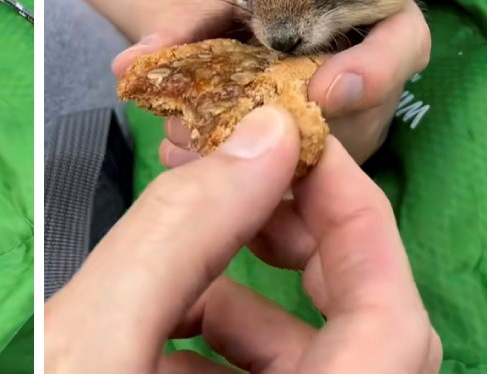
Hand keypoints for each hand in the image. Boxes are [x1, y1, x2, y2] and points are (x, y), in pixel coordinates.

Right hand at [45, 107, 439, 372]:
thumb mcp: (92, 339)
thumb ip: (179, 236)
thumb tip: (265, 135)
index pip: (394, 317)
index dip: (354, 214)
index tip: (290, 144)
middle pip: (367, 333)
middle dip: (301, 248)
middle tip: (238, 184)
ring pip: (311, 362)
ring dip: (243, 299)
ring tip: (171, 256)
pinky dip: (217, 346)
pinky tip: (153, 323)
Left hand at [112, 1, 430, 164]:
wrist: (236, 22)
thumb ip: (178, 27)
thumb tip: (127, 66)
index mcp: (369, 14)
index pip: (406, 43)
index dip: (375, 69)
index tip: (323, 89)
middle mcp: (370, 79)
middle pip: (362, 118)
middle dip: (291, 131)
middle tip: (219, 127)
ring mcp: (348, 128)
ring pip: (324, 162)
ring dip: (256, 165)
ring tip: (184, 149)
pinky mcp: (320, 166)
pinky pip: (294, 189)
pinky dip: (244, 193)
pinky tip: (192, 183)